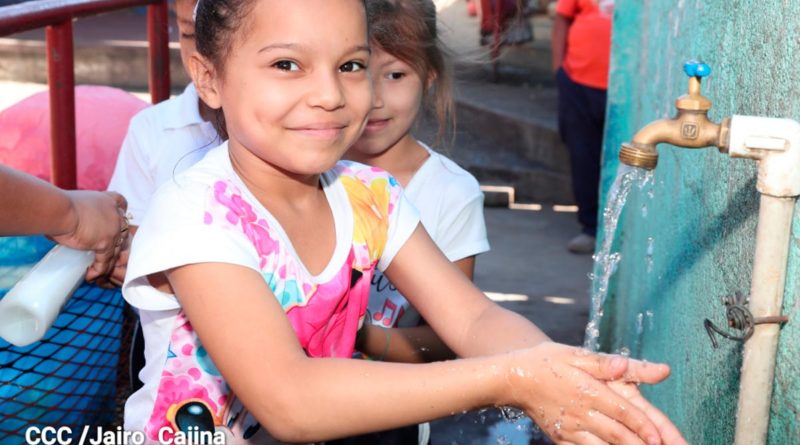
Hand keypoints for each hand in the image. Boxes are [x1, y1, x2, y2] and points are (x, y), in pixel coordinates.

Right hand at [51, 191, 127, 280]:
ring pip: (115, 250)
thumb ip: (80, 214)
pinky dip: (98, 270)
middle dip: (116, 244)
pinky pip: (106, 261)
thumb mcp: (74, 204)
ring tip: (96, 271)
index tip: (115, 221)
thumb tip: (70, 224)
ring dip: (107, 262)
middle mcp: (114, 214)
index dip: (119, 214)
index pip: (121, 204)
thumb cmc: (58, 205)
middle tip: (104, 255)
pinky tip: (90, 275)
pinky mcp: (106, 243)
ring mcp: (113, 229)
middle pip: (123, 231)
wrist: (59, 210)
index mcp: (106, 200)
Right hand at [504, 342, 677, 444]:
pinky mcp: (560, 438)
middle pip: (617, 435)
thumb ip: (606, 363)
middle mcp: (580, 412)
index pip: (622, 411)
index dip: (643, 426)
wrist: (513, 378)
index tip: (659, 438)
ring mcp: (569, 428)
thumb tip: (627, 364)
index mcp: (588, 390)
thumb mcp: (575, 354)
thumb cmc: (547, 361)